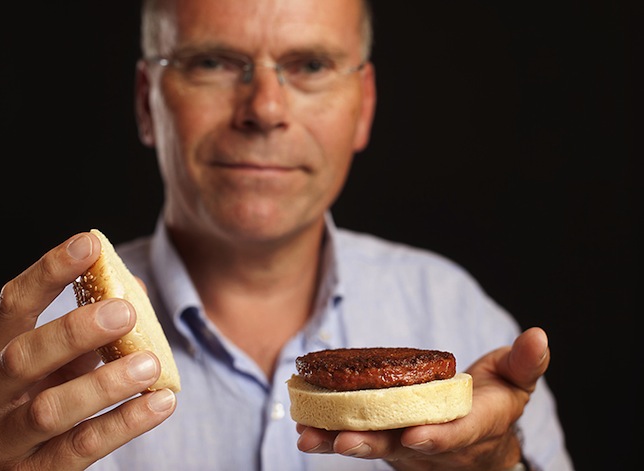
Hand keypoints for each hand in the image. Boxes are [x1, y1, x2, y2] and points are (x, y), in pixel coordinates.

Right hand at [0, 233, 176, 470]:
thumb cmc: (33, 406)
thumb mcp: (51, 366)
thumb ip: (85, 332)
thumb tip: (133, 287)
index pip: (12, 306)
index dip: (48, 272)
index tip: (88, 243)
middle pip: (23, 357)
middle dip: (74, 330)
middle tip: (125, 311)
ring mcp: (1, 444)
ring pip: (49, 410)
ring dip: (104, 384)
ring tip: (149, 363)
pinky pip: (80, 449)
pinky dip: (123, 424)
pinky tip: (161, 403)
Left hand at [296, 327, 549, 469]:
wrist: (479, 443)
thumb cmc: (497, 404)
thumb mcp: (516, 382)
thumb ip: (524, 363)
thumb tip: (538, 335)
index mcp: (471, 429)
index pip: (454, 435)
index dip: (436, 437)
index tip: (415, 436)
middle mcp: (433, 444)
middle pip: (401, 448)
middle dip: (372, 444)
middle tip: (342, 442)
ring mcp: (405, 446)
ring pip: (372, 446)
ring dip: (338, 441)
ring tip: (307, 436)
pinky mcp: (384, 439)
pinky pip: (356, 436)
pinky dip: (328, 433)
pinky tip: (302, 427)